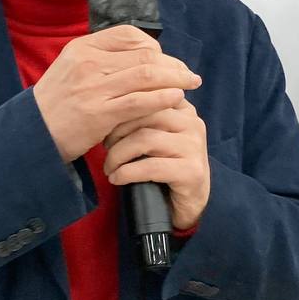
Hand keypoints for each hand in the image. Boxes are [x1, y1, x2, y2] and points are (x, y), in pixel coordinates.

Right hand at [33, 25, 201, 163]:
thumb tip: (142, 58)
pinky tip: (176, 99)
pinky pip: (140, 101)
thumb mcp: (72, 71)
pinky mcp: (99, 114)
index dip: (155, 47)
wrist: (31, 135)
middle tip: (188, 75)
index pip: (129, 35)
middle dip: (172, 64)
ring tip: (191, 85)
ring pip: (147, 75)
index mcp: (82, 48)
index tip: (166, 61)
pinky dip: (163, 98)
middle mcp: (88, 63)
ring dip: (176, 79)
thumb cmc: (57, 106)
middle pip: (144, 55)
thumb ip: (102, 61)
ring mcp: (93, 88)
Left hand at [102, 100, 209, 229]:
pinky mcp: (191, 171)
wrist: (185, 204)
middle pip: (145, 114)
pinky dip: (126, 173)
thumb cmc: (163, 167)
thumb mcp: (153, 135)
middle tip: (104, 145)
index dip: (121, 107)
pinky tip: (116, 178)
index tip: (104, 123)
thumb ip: (142, 114)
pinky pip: (150, 167)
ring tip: (109, 167)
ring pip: (145, 139)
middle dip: (117, 130)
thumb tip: (108, 98)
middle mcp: (193, 123)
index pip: (148, 94)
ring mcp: (194, 147)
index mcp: (183, 109)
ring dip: (118, 154)